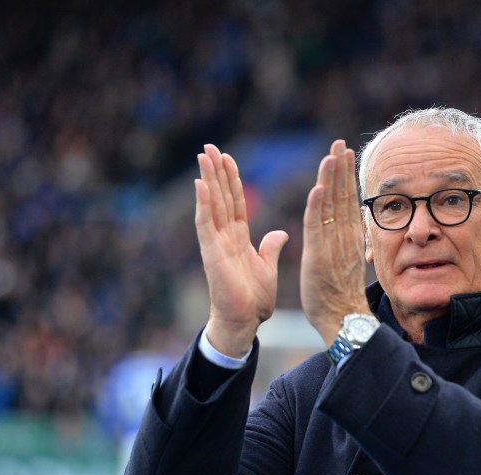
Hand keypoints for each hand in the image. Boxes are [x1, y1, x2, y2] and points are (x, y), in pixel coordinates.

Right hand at [195, 144, 288, 356]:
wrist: (244, 321)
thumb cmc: (253, 299)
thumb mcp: (267, 266)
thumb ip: (271, 247)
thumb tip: (280, 232)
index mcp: (238, 238)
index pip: (235, 202)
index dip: (231, 180)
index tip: (228, 158)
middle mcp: (224, 236)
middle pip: (220, 197)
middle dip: (215, 172)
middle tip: (209, 147)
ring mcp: (215, 243)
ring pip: (211, 204)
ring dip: (207, 179)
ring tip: (203, 156)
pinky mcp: (211, 253)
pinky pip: (206, 224)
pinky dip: (203, 204)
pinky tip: (200, 184)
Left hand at [300, 140, 371, 345]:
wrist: (344, 319)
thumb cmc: (340, 297)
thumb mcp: (344, 264)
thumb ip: (343, 243)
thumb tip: (346, 228)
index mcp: (349, 239)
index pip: (346, 201)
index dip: (345, 176)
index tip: (344, 154)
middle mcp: (344, 238)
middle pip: (342, 196)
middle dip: (341, 168)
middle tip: (340, 143)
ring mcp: (333, 246)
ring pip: (332, 206)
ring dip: (332, 179)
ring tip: (333, 154)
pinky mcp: (319, 257)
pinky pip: (318, 227)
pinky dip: (318, 206)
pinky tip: (319, 186)